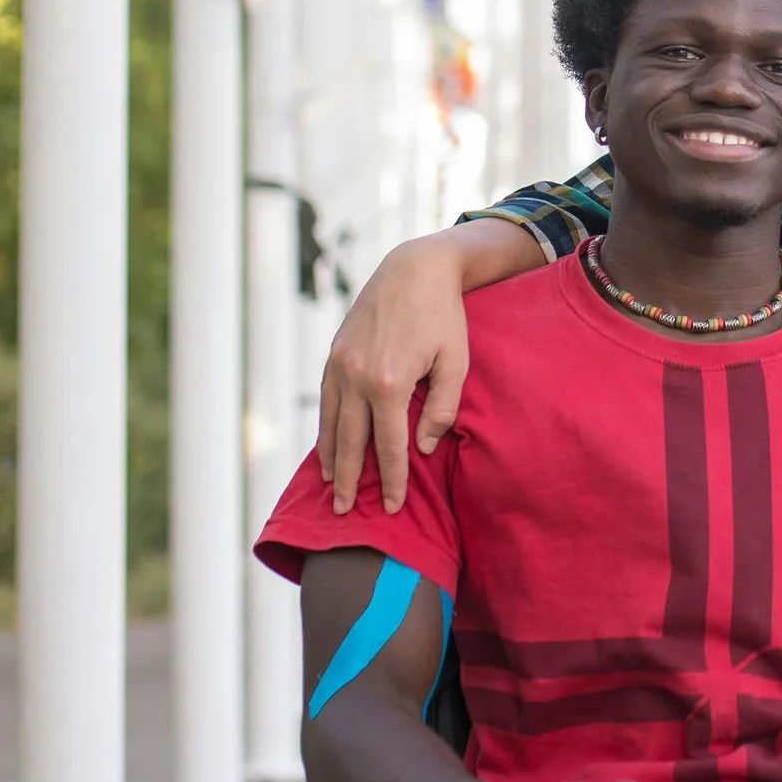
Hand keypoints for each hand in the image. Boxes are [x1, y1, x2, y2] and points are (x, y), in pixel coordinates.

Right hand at [319, 236, 469, 513]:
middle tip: (345, 512)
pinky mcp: (334, 354)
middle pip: (351, 443)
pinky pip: (326, 401)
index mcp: (391, 383)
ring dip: (330, 458)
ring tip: (331, 487)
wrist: (413, 269)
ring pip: (331, 424)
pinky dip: (325, 427)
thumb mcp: (456, 362)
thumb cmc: (443, 317)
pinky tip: (327, 445)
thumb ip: (441, 409)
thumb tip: (422, 448)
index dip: (392, 480)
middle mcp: (357, 377)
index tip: (393, 507)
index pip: (389, 446)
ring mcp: (340, 365)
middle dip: (350, 481)